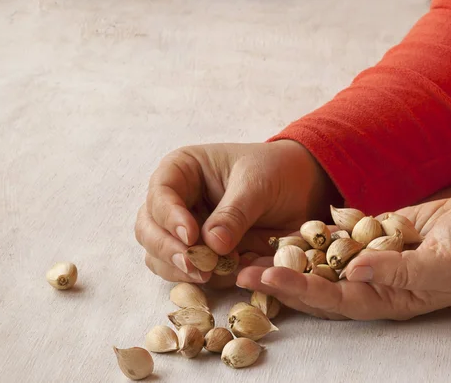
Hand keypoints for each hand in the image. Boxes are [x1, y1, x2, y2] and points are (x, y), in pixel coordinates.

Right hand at [134, 140, 338, 283]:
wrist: (302, 188)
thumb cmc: (276, 172)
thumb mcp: (258, 184)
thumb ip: (234, 212)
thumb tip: (212, 246)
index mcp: (182, 170)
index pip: (160, 194)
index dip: (169, 217)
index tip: (191, 237)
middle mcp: (176, 201)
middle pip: (148, 229)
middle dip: (167, 250)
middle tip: (195, 266)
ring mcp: (185, 230)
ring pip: (159, 256)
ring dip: (180, 270)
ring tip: (211, 274)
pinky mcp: (201, 254)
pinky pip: (187, 273)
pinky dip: (201, 280)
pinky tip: (225, 277)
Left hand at [237, 192, 450, 319]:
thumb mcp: (443, 264)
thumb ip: (399, 271)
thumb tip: (353, 270)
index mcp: (383, 299)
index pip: (331, 299)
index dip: (297, 289)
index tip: (265, 277)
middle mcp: (368, 283)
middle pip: (314, 284)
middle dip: (278, 277)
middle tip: (240, 270)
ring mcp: (366, 260)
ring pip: (318, 261)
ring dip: (286, 256)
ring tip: (251, 248)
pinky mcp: (369, 238)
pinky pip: (333, 238)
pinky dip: (309, 234)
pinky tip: (283, 228)